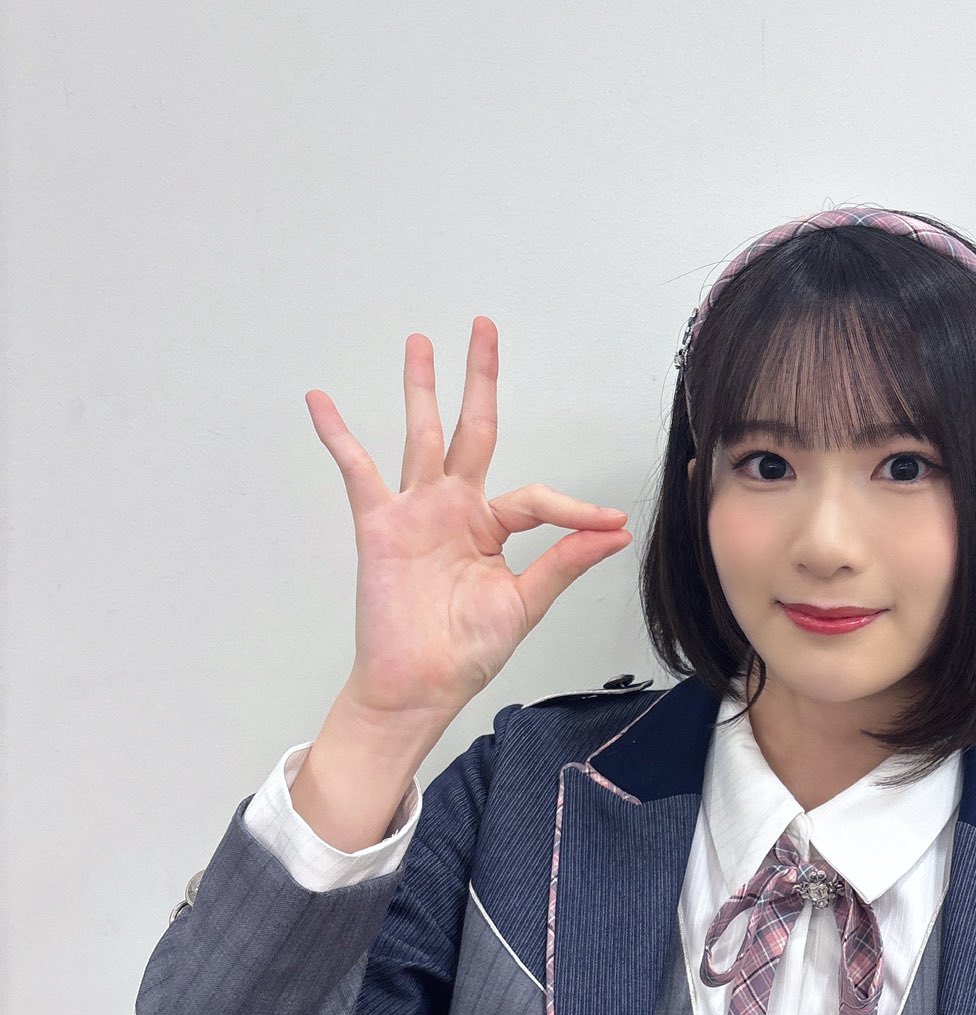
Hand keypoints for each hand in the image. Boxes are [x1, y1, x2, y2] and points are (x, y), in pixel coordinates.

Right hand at [304, 317, 631, 721]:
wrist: (419, 685)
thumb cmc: (467, 651)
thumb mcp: (525, 603)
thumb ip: (564, 562)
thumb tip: (616, 532)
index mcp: (493, 527)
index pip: (536, 498)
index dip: (574, 509)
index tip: (610, 521)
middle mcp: (455, 509)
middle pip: (470, 429)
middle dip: (478, 380)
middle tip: (484, 329)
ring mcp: (416, 511)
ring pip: (419, 434)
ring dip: (420, 387)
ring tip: (420, 342)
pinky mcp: (379, 524)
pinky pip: (357, 470)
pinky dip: (338, 435)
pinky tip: (321, 400)